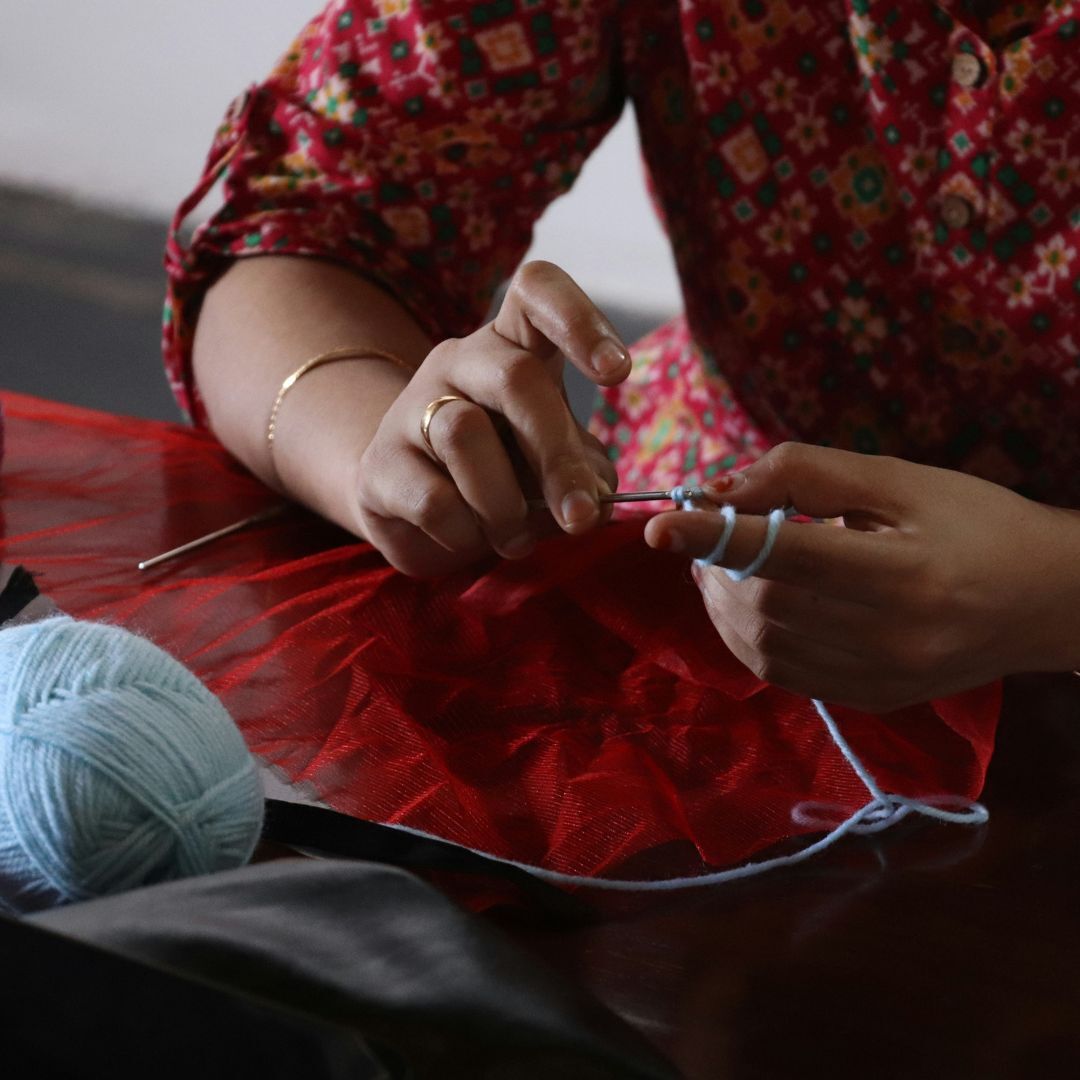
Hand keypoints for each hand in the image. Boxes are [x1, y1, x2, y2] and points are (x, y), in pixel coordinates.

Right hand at [353, 261, 626, 576]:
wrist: (413, 509)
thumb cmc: (504, 474)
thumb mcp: (557, 467)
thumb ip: (585, 477)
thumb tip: (592, 502)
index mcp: (513, 346)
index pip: (537, 290)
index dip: (579, 319)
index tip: (617, 375)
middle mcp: (459, 361)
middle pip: (515, 378)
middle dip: (556, 455)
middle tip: (578, 514)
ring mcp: (411, 407)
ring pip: (465, 435)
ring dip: (506, 504)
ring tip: (515, 536)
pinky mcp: (379, 466)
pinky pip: (433, 499)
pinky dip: (466, 532)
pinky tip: (468, 536)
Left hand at [644, 443, 1079, 710]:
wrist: (1048, 600)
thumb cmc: (977, 522)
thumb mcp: (901, 479)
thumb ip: (808, 475)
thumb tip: (721, 491)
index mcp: (906, 574)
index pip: (786, 558)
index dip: (716, 538)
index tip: (661, 523)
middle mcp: (892, 639)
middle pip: (765, 605)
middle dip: (714, 566)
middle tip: (702, 532)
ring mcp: (880, 680)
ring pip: (762, 647)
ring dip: (720, 602)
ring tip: (718, 563)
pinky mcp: (872, 700)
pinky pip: (782, 674)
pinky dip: (746, 636)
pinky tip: (746, 602)